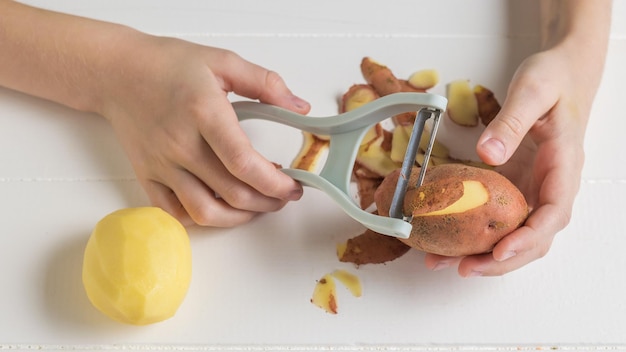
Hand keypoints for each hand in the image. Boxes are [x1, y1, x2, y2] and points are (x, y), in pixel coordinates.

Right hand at [98, 33, 310, 226]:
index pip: (244, 163)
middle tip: (284, 195)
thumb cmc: (168, 64)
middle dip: (268, 202)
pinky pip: (175, 213)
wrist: (116, 72)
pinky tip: (221, 209)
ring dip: (240, 218)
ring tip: (258, 207)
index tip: (294, 186)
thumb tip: (300, 108)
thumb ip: (265, 83)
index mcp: (204, 114)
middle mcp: (181, 145)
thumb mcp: (222, 61)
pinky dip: (202, 220)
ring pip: (205, 212)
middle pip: (232, 193)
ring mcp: (162, 165)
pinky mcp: (147, 176)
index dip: (275, 183)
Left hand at [424, 43, 598, 275]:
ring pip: (514, 233)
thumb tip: (488, 154)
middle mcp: (551, 184)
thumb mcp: (533, 90)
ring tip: (444, 263)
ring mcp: (533, 187)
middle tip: (462, 268)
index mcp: (563, 165)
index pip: (552, 213)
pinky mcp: (515, 185)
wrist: (563, 71)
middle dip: (500, 259)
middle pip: (533, 236)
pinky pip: (498, 216)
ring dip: (483, 253)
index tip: (500, 251)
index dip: (528, 238)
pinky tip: (447, 239)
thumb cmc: (555, 78)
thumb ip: (511, 121)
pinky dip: (475, 232)